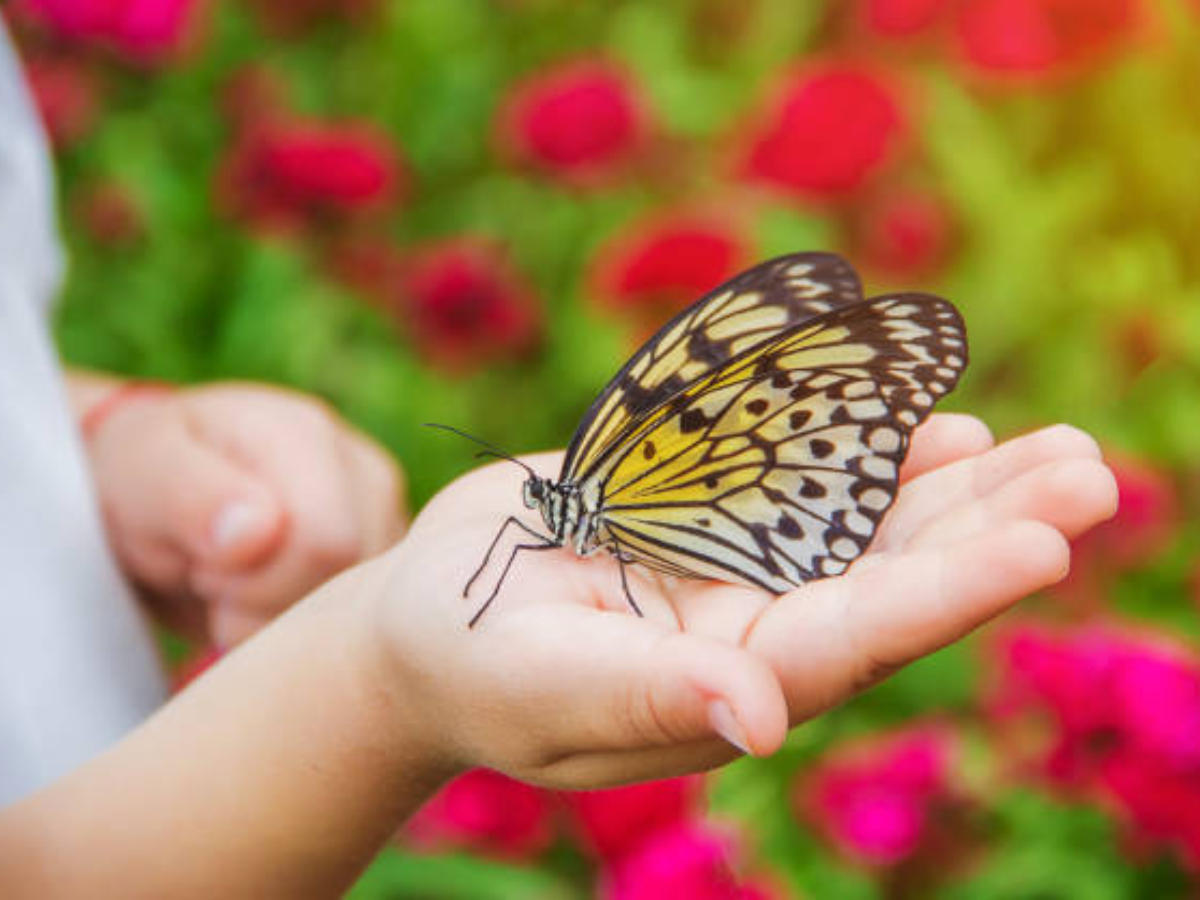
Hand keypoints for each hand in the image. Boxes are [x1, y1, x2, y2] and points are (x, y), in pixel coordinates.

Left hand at [85, 382, 406, 647]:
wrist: (167, 487)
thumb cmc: (149, 476)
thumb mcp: (143, 475)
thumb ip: (194, 497)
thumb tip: (258, 530)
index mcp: (306, 434)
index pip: (325, 542)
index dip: (259, 584)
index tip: (207, 570)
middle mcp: (366, 470)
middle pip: (348, 583)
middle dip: (268, 606)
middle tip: (217, 582)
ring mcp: (386, 514)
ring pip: (361, 611)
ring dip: (284, 619)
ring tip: (240, 585)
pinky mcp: (386, 554)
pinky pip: (363, 622)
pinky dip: (308, 627)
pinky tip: (269, 595)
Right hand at [373, 416, 1115, 788]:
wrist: (428, 616)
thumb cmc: (466, 664)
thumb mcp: (542, 687)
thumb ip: (643, 698)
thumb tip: (759, 723)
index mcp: (727, 685)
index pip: (854, 641)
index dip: (946, 593)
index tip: (1044, 545)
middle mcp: (755, 627)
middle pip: (892, 578)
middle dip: (990, 526)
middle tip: (1093, 473)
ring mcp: (737, 568)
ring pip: (866, 524)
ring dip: (960, 486)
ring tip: (1061, 449)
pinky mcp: (709, 515)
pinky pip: (803, 474)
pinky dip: (870, 447)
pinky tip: (940, 424)